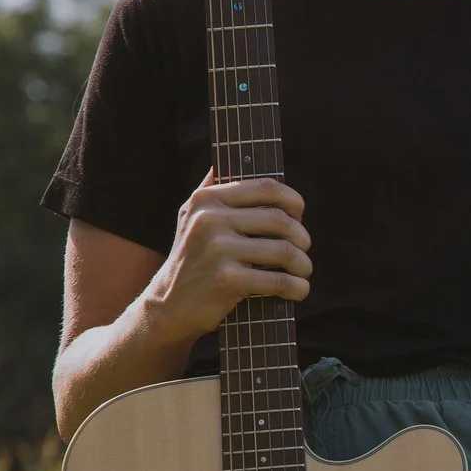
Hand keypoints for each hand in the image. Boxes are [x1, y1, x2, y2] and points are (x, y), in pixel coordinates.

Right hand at [141, 173, 311, 343]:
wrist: (167, 307)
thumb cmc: (190, 259)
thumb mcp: (190, 218)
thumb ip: (209, 190)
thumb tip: (221, 163)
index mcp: (206, 199)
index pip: (267, 187)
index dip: (293, 201)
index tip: (299, 217)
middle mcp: (209, 220)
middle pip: (280, 220)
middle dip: (302, 237)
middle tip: (303, 249)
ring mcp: (217, 249)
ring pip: (284, 250)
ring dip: (303, 264)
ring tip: (302, 271)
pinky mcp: (227, 280)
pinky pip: (278, 280)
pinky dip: (297, 287)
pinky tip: (298, 290)